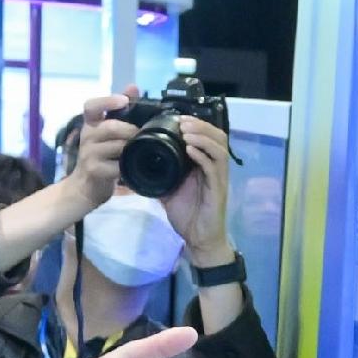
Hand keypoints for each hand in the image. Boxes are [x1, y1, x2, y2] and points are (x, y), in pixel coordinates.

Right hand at [60, 96, 137, 212]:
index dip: (107, 101)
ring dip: (131, 149)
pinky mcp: (93, 171)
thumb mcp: (108, 132)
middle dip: (131, 131)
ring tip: (139, 152)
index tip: (124, 100)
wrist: (86, 186)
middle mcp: (86, 135)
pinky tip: (131, 167)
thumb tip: (132, 86)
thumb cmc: (101, 156)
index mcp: (90, 123)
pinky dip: (127, 166)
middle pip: (111, 127)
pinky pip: (117, 165)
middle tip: (142, 136)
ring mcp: (88, 154)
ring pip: (116, 146)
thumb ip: (119, 110)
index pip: (91, 106)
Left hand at [158, 114, 238, 263]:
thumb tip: (139, 165)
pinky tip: (190, 150)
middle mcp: (214, 168)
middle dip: (200, 126)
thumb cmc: (188, 215)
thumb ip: (160, 176)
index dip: (196, 125)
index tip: (179, 119)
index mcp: (204, 165)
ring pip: (218, 148)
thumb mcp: (169, 191)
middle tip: (183, 121)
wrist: (199, 239)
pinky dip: (202, 155)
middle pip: (216, 137)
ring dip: (202, 136)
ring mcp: (218, 178)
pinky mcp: (218, 189)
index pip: (207, 138)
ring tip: (186, 131)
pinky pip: (213, 167)